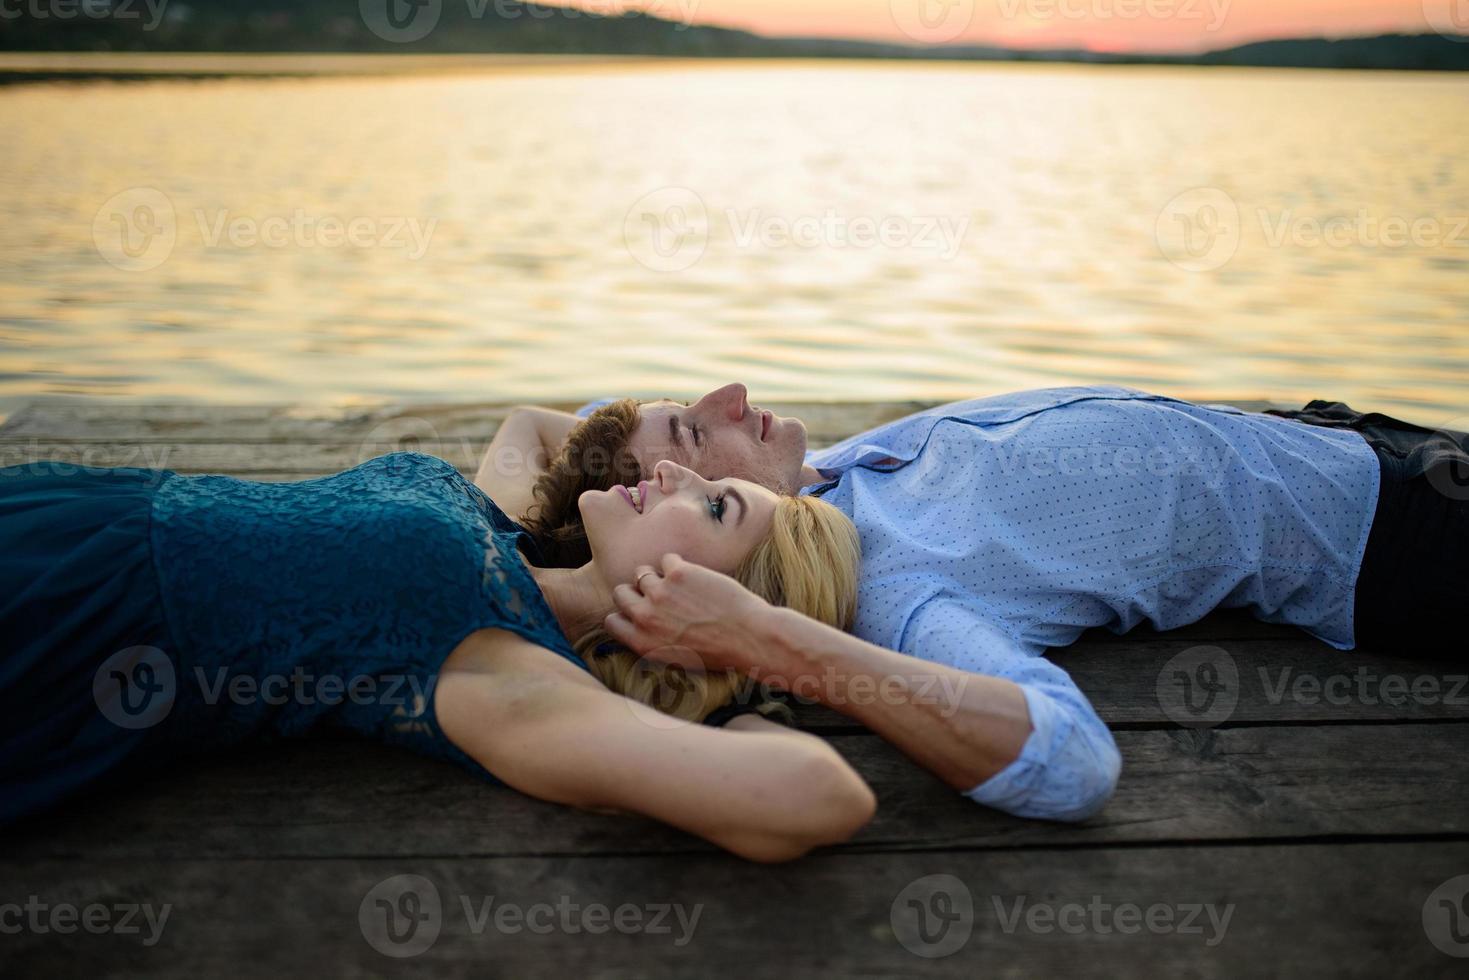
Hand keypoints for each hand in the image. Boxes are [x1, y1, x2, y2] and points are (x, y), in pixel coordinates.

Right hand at [604, 553, 772, 673]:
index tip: (637, 610)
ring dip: (657, 574)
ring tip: (677, 581)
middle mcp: (645, 618)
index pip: (612, 621)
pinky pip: (668, 558)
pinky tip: (696, 575)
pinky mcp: (678, 573)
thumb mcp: (677, 658)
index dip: (624, 613)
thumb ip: (653, 641)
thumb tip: (641, 624)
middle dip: (636, 590)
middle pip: (621, 592)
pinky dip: (679, 564)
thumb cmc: (718, 652)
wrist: (748, 637)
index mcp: (642, 643)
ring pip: (642, 572)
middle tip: (657, 591)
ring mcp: (659, 593)